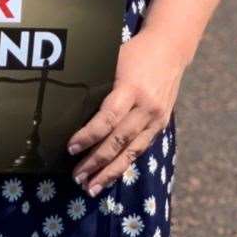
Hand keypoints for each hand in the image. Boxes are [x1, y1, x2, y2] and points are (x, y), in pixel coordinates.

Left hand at [67, 30, 183, 196]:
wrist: (171, 49)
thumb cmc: (134, 52)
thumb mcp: (114, 59)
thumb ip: (97, 82)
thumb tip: (65, 100)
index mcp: (131, 87)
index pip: (108, 117)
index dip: (89, 135)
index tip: (71, 148)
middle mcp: (146, 107)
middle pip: (119, 140)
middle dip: (96, 161)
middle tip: (76, 177)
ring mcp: (156, 118)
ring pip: (131, 151)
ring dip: (110, 172)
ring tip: (91, 188)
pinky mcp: (161, 125)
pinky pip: (140, 149)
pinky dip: (124, 164)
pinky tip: (111, 176)